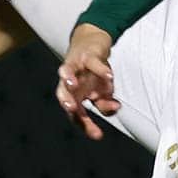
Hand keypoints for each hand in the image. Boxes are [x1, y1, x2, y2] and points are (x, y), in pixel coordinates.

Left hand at [55, 23, 118, 139]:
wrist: (91, 43)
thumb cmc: (92, 72)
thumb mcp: (101, 91)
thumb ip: (105, 104)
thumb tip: (114, 108)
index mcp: (73, 94)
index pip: (75, 113)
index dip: (84, 124)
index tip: (98, 135)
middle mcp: (71, 81)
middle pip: (62, 92)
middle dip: (66, 100)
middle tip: (72, 109)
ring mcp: (76, 66)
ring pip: (66, 72)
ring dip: (68, 79)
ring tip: (73, 86)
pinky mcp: (86, 55)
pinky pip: (92, 62)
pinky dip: (100, 68)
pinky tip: (109, 76)